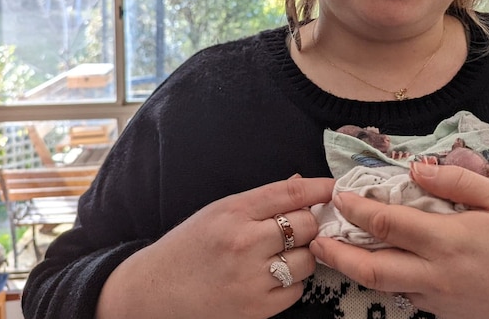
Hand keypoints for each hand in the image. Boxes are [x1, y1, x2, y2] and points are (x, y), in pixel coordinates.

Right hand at [97, 175, 334, 318]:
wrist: (155, 291)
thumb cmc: (188, 247)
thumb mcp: (218, 211)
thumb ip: (261, 200)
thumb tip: (302, 184)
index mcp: (234, 212)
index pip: (290, 193)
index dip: (319, 188)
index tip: (333, 188)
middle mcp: (244, 243)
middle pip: (306, 226)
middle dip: (309, 225)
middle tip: (298, 229)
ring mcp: (251, 278)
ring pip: (308, 259)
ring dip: (302, 256)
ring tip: (281, 255)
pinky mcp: (256, 309)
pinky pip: (297, 290)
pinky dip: (292, 283)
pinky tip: (271, 278)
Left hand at [309, 163, 488, 318]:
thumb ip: (455, 182)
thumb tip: (416, 170)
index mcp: (448, 241)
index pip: (386, 224)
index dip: (356, 209)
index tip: (338, 195)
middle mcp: (435, 274)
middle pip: (371, 268)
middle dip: (337, 253)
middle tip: (315, 238)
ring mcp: (437, 299)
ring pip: (383, 287)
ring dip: (354, 269)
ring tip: (333, 252)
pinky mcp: (443, 314)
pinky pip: (405, 295)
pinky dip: (384, 280)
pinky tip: (378, 264)